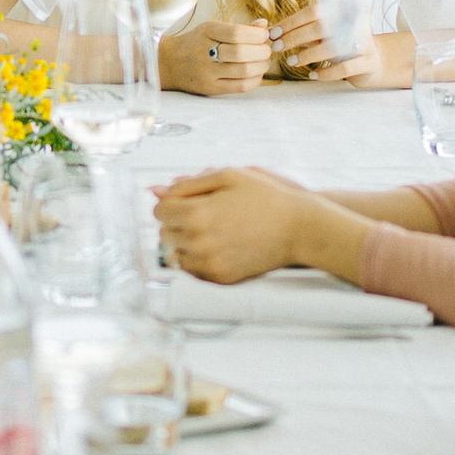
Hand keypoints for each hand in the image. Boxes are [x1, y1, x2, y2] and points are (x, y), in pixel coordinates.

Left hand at [153, 166, 313, 282]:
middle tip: (202, 214)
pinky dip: (198, 258)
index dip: (173, 203)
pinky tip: (217, 245)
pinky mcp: (220, 277)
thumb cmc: (266, 197)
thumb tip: (156, 190)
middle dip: (178, 222)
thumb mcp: (228, 177)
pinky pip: (192, 270)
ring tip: (211, 230)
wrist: (298, 228)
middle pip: (164, 233)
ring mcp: (208, 262)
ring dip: (186, 241)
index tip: (188, 202)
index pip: (160, 211)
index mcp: (196, 213)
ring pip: (176, 253)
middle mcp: (198, 241)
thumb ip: (189, 183)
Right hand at [159, 19, 275, 96]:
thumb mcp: (212, 29)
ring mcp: (207, 73)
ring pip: (244, 70)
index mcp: (206, 32)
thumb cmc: (196, 43)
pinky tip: (257, 74)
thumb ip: (239, 27)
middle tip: (266, 50)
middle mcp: (204, 52)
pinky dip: (255, 79)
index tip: (264, 35)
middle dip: (262, 51)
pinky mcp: (210, 88)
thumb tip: (264, 26)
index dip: (257, 34)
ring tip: (264, 62)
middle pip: (242, 52)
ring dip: (262, 66)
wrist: (169, 63)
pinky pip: (240, 86)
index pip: (237, 33)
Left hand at [271, 8, 405, 87]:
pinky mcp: (367, 62)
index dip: (292, 21)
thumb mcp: (328, 34)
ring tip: (291, 61)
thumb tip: (275, 31)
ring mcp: (362, 43)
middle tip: (277, 47)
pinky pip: (344, 68)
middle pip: (320, 28)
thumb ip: (307, 30)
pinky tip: (313, 75)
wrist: (373, 61)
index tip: (275, 32)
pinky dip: (326, 73)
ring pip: (331, 48)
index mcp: (342, 12)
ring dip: (306, 55)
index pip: (313, 11)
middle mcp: (354, 24)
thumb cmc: (342, 45)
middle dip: (294, 38)